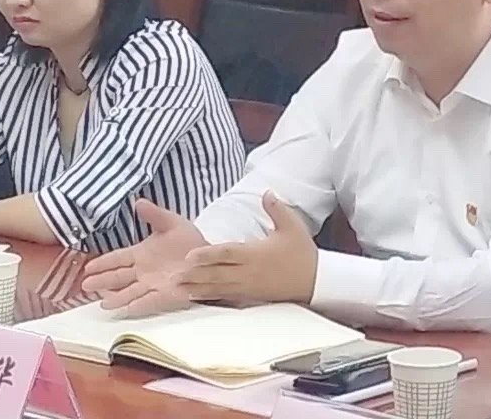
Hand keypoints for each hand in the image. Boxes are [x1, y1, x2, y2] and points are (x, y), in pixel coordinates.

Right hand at [81, 199, 206, 316]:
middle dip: (102, 281)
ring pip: (130, 292)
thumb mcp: (172, 223)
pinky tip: (126, 309)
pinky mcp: (166, 294)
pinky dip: (138, 305)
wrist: (209, 257)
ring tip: (103, 304)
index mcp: (141, 254)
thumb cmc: (190, 240)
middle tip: (86, 285)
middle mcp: (143, 271)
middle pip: (118, 277)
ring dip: (117, 297)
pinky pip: (149, 300)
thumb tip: (138, 201)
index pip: (117, 259)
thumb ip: (154, 215)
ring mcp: (153, 284)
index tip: (88, 267)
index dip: (102, 263)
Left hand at [174, 191, 317, 305]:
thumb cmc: (303, 253)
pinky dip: (211, 297)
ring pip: (219, 287)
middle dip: (195, 275)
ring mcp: (249, 286)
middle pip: (217, 273)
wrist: (316, 281)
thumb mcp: (292, 227)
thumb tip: (266, 192)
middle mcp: (249, 271)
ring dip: (198, 287)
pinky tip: (198, 297)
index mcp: (256, 253)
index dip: (207, 254)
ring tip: (179, 288)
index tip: (189, 255)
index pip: (227, 253)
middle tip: (173, 276)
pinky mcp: (252, 296)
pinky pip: (227, 297)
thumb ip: (277, 209)